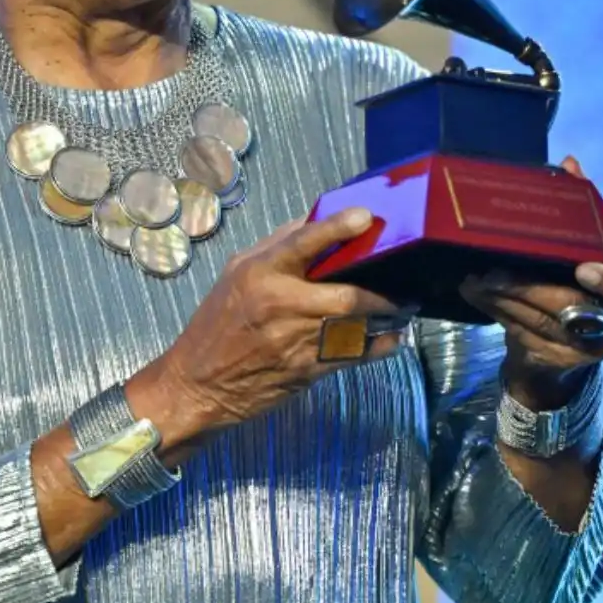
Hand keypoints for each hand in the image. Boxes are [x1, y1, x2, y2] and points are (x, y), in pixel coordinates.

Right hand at [142, 207, 406, 432]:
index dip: (337, 227)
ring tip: (403, 308)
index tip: (368, 218)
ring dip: (386, 317)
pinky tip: (391, 338)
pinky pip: (354, 355)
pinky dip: (379, 345)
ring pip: (356, 326)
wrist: (199, 385)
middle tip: (404, 287)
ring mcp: (296, 340)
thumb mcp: (236, 275)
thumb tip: (318, 220)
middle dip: (381, 293)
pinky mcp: (307, 370)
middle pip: (345, 294)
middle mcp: (280, 303)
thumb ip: (276, 247)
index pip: (303, 242)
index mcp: (260, 273)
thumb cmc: (217, 323)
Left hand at [459, 155, 602, 409]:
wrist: (562, 345)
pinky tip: (476, 293)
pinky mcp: (555, 359)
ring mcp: (585, 349)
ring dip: (502, 298)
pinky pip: (521, 334)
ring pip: (539, 321)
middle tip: (494, 271)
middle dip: (527, 286)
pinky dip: (495, 311)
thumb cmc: (575, 283)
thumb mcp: (581, 248)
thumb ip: (580, 210)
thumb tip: (571, 164)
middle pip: (570, 305)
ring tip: (475, 278)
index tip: (584, 267)